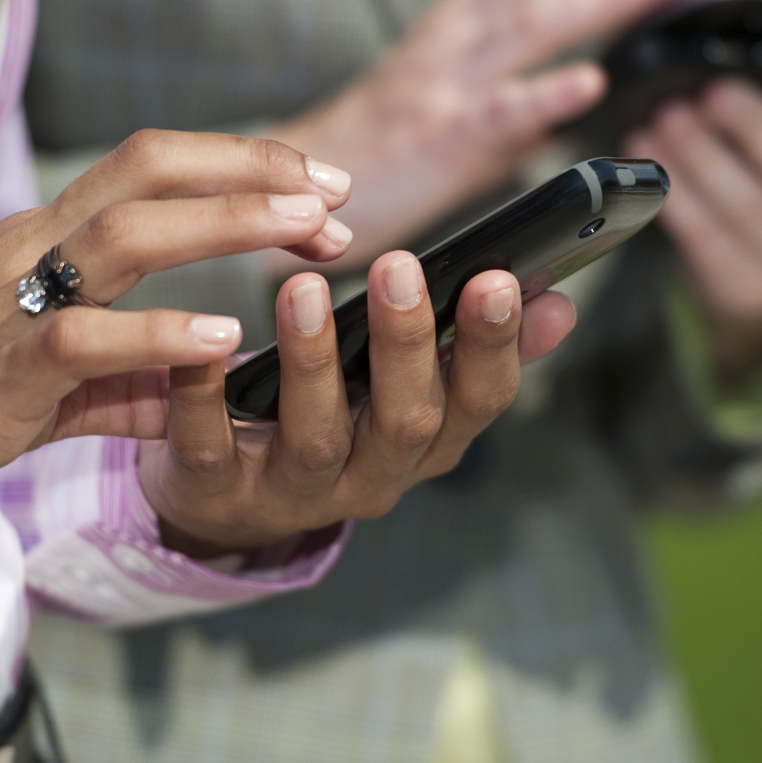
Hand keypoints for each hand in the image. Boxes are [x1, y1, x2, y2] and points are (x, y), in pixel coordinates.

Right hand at [0, 130, 360, 533]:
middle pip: (147, 171)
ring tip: (310, 233)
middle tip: (341, 197)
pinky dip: (156, 335)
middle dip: (254, 173)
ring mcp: (1, 310)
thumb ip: (112, 385)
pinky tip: (223, 338)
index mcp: (33, 247)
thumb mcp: (26, 387)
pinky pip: (78, 343)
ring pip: (124, 236)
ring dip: (227, 225)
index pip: (145, 170)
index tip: (318, 186)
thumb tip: (187, 393)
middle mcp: (21, 255)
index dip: (238, 166)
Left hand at [145, 258, 578, 555]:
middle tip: (400, 264)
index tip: (498, 278)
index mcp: (430, 442)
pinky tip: (203, 349)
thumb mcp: (413, 389)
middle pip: (405, 420)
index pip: (479, 400)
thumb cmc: (336, 414)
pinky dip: (204, 399)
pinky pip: (212, 449)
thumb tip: (559, 301)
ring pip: (316, 436)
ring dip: (312, 362)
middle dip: (406, 345)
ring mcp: (296, 492)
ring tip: (302, 288)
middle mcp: (374, 476)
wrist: (232, 497)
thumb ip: (480, 346)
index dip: (493, 346)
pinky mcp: (219, 492)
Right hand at [268, 0, 716, 264]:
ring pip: (538, 19)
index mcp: (470, 11)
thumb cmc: (387, 142)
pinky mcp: (441, 136)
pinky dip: (546, 95)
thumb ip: (526, 85)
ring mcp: (452, 78)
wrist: (308, 181)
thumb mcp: (462, 93)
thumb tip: (590, 88)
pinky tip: (589, 85)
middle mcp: (463, 29)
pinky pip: (499, 111)